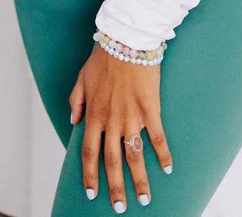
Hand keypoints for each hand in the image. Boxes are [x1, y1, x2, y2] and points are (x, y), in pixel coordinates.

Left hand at [70, 45, 172, 209]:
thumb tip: (73, 121)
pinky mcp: (150, 110)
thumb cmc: (103, 57)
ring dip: (140, 180)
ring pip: (134, 156)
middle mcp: (111, 120)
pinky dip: (163, 155)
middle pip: (111, 161)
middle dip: (114, 187)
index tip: (91, 192)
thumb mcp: (81, 78)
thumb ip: (76, 101)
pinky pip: (157, 138)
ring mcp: (131, 117)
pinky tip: (169, 169)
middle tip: (120, 207)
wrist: (126, 41)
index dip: (90, 174)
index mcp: (93, 113)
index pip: (88, 151)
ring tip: (144, 199)